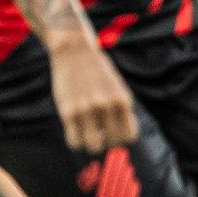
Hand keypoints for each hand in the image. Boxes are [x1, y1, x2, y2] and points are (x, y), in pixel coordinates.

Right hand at [48, 33, 137, 154]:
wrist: (73, 50)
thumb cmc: (96, 70)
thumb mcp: (116, 87)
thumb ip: (121, 109)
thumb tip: (122, 137)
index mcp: (123, 100)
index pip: (129, 137)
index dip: (120, 138)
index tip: (111, 132)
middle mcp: (107, 106)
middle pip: (112, 143)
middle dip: (105, 142)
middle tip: (97, 134)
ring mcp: (87, 109)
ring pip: (93, 146)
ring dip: (89, 145)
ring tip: (85, 134)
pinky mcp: (68, 111)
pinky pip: (74, 141)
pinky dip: (74, 141)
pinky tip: (73, 131)